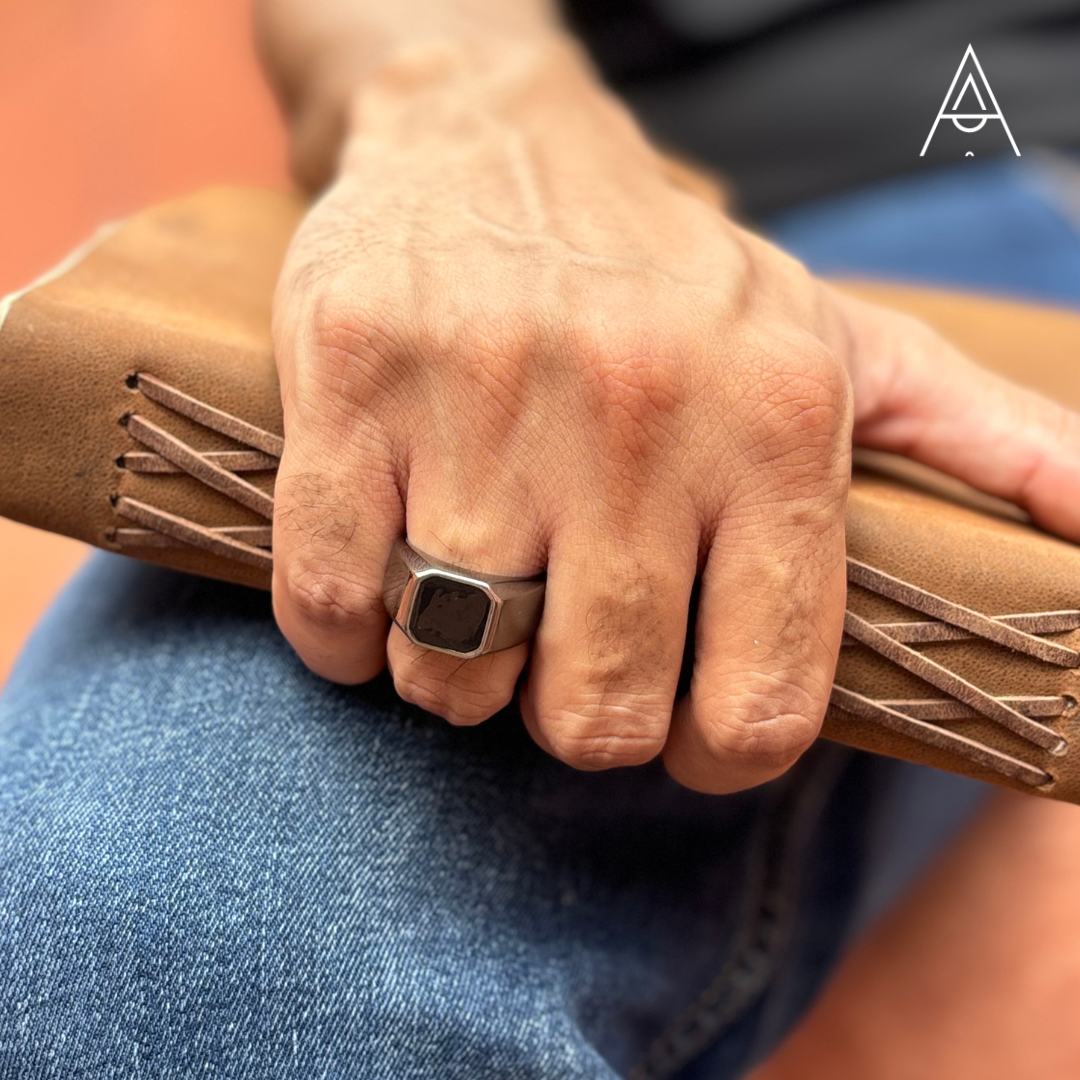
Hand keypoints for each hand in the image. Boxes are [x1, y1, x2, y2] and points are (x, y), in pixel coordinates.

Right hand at [270, 39, 1079, 792]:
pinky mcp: (349, 375)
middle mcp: (637, 409)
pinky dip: (342, 636)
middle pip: (592, 710)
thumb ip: (975, 439)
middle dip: (571, 716)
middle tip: (559, 651)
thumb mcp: (840, 340)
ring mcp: (480, 394)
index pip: (760, 703)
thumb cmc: (668, 277)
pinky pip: (330, 597)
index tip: (675, 728)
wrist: (488, 134)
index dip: (710, 755)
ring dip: (453, 675)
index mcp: (774, 422)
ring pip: (451, 667)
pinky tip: (372, 593)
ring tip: (469, 601)